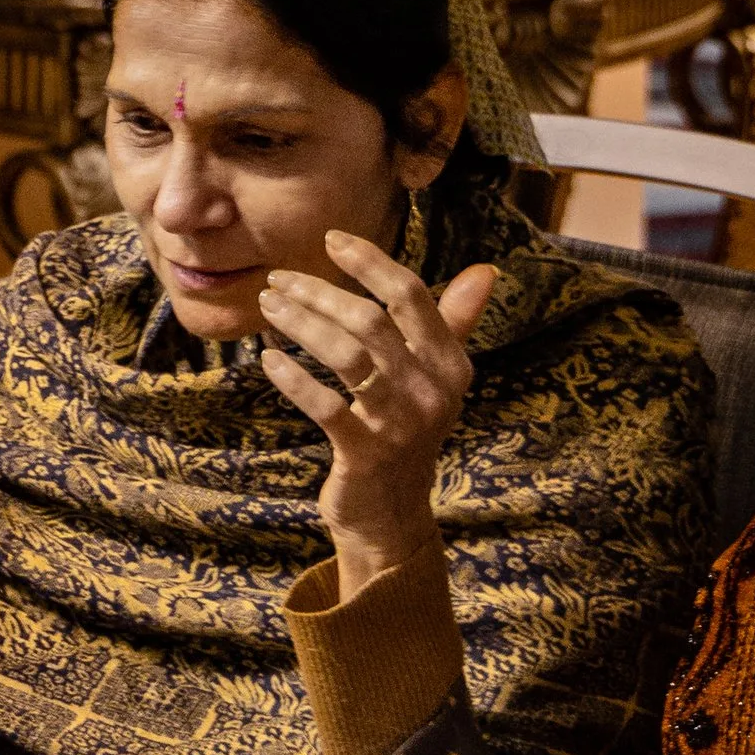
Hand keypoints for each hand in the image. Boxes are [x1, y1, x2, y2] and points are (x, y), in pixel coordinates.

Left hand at [257, 230, 496, 595]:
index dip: (369, 261)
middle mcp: (433, 392)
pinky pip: (325, 405)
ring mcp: (400, 425)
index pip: (412, 295)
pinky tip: (269, 358)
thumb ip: (455, 323)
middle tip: (277, 281)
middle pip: (370, 320)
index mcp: (451, 365)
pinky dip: (292, 378)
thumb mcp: (436, 380)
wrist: (392, 515)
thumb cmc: (407, 433)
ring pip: (345, 354)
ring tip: (268, 308)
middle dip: (318, 293)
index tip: (330, 239)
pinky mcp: (366, 454)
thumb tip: (486, 270)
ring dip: (299, 324)